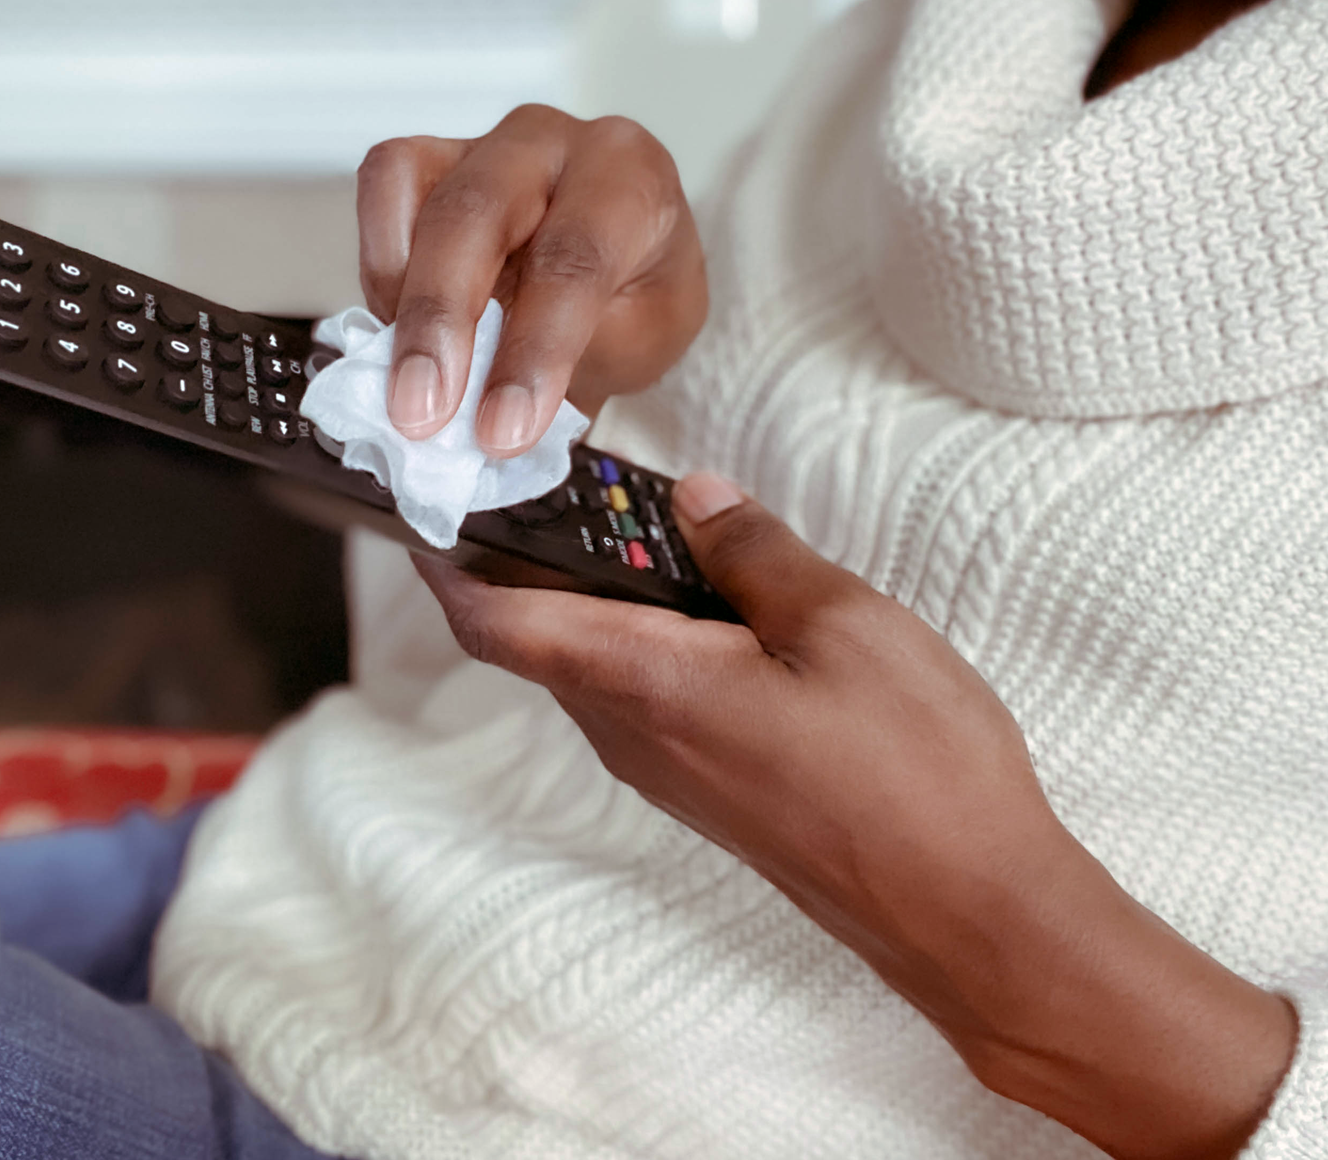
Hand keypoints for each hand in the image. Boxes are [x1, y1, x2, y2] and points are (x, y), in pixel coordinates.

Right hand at [357, 104, 706, 456]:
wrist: (622, 262)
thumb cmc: (637, 295)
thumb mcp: (648, 337)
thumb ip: (583, 356)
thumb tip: (497, 401)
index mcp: (628, 179)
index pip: (574, 259)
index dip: (533, 351)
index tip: (503, 431)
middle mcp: (551, 143)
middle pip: (476, 212)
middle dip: (441, 321)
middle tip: (421, 414)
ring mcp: (479, 145)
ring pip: (408, 186)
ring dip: (398, 298)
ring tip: (403, 382)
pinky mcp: (426, 160)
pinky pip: (380, 189)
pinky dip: (378, 269)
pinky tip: (398, 331)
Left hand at [415, 474, 1295, 1159]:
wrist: (969, 915)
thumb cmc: (914, 773)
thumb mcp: (841, 623)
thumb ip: (754, 551)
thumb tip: (697, 500)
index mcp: (647, 685)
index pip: (500, 623)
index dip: (447, 562)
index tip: (428, 506)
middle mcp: (635, 738)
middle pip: (539, 641)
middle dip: (528, 561)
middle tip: (554, 483)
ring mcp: (670, 773)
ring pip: (593, 670)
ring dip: (594, 601)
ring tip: (640, 526)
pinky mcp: (709, 791)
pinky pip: (643, 702)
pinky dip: (643, 640)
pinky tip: (709, 602)